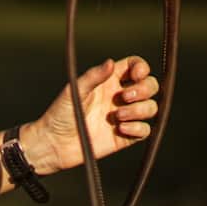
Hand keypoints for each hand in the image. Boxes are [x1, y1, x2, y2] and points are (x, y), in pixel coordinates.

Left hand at [30, 56, 159, 173]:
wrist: (55, 143)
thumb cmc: (61, 113)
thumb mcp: (75, 91)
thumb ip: (93, 77)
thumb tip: (110, 62)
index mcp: (109, 81)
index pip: (135, 66)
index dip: (142, 67)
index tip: (136, 75)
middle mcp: (120, 96)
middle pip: (150, 85)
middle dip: (145, 89)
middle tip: (125, 97)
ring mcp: (125, 116)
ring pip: (151, 107)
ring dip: (140, 109)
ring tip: (118, 116)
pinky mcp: (126, 136)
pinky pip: (145, 130)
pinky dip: (138, 128)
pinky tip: (120, 129)